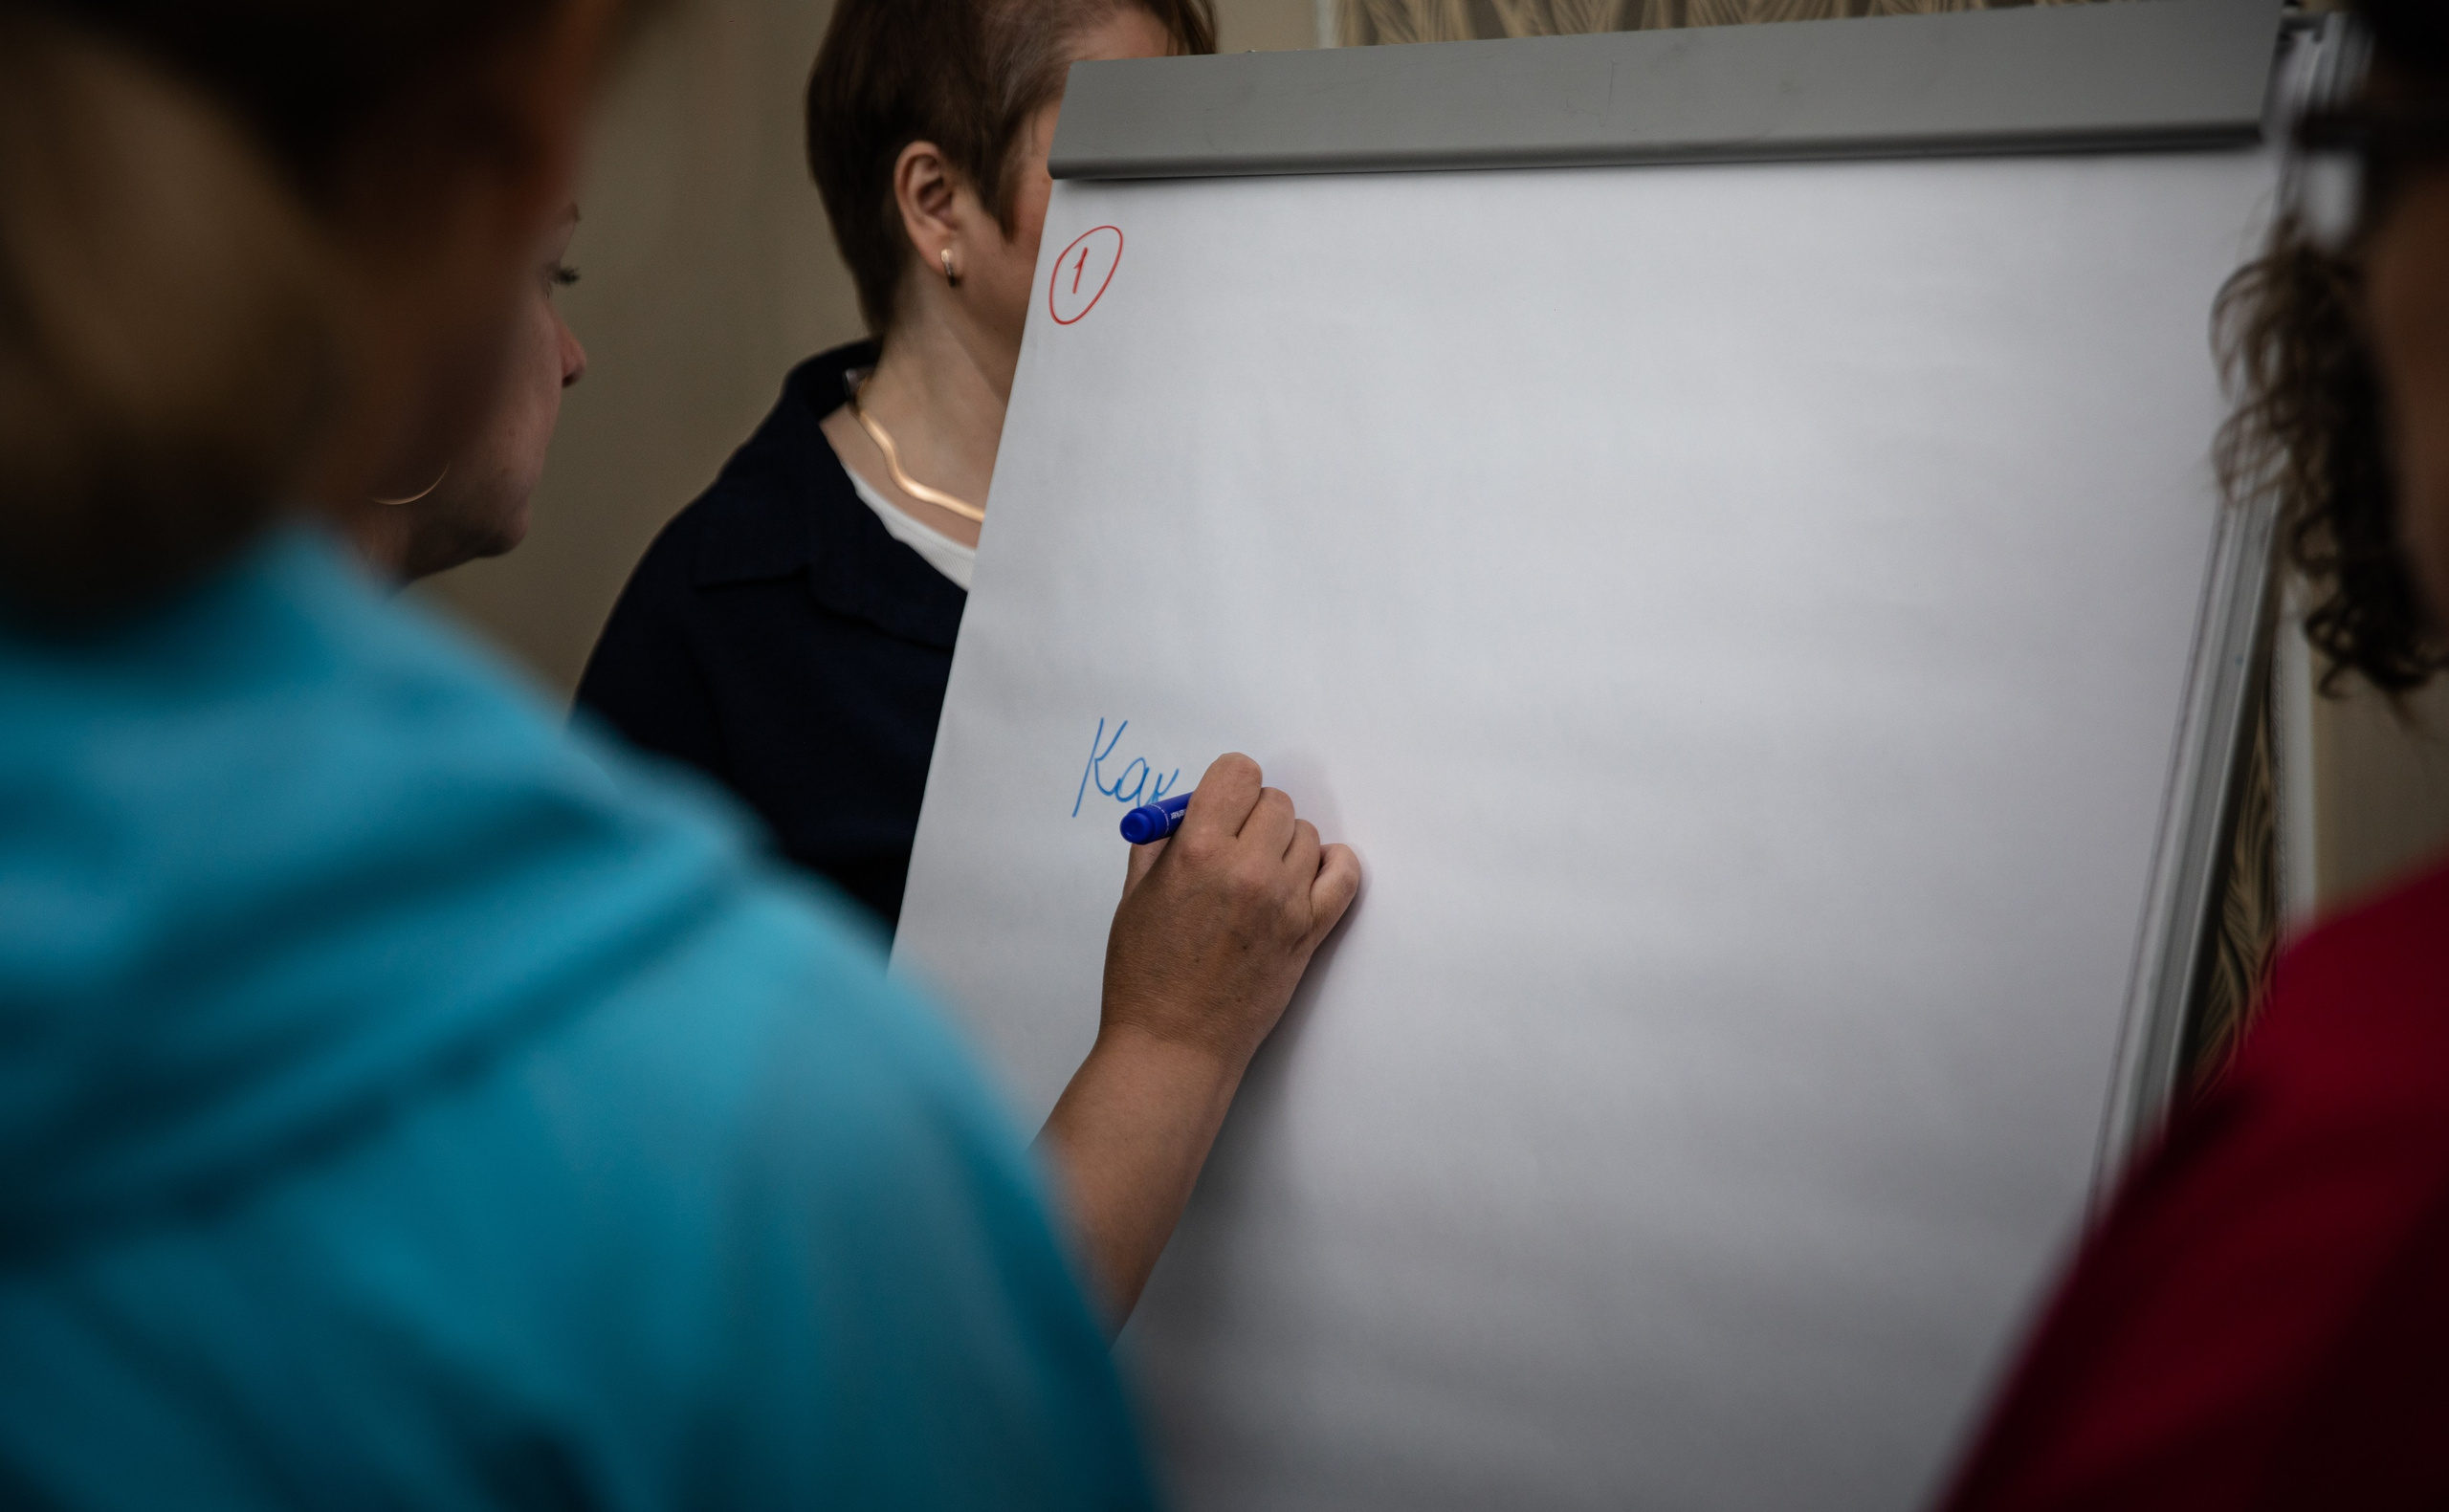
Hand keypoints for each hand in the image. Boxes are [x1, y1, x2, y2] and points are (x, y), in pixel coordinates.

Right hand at [1037, 754, 1360, 1330]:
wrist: (1173, 1045)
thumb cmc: (1145, 978)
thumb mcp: (1134, 897)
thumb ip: (1160, 845)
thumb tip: (1182, 814)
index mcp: (1196, 851)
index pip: (1237, 772)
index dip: (1227, 786)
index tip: (1222, 804)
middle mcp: (1246, 868)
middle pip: (1275, 802)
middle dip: (1253, 816)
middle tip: (1236, 845)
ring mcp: (1284, 900)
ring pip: (1307, 834)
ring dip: (1286, 845)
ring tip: (1261, 875)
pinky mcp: (1310, 931)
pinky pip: (1345, 873)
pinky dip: (1333, 866)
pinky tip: (1310, 875)